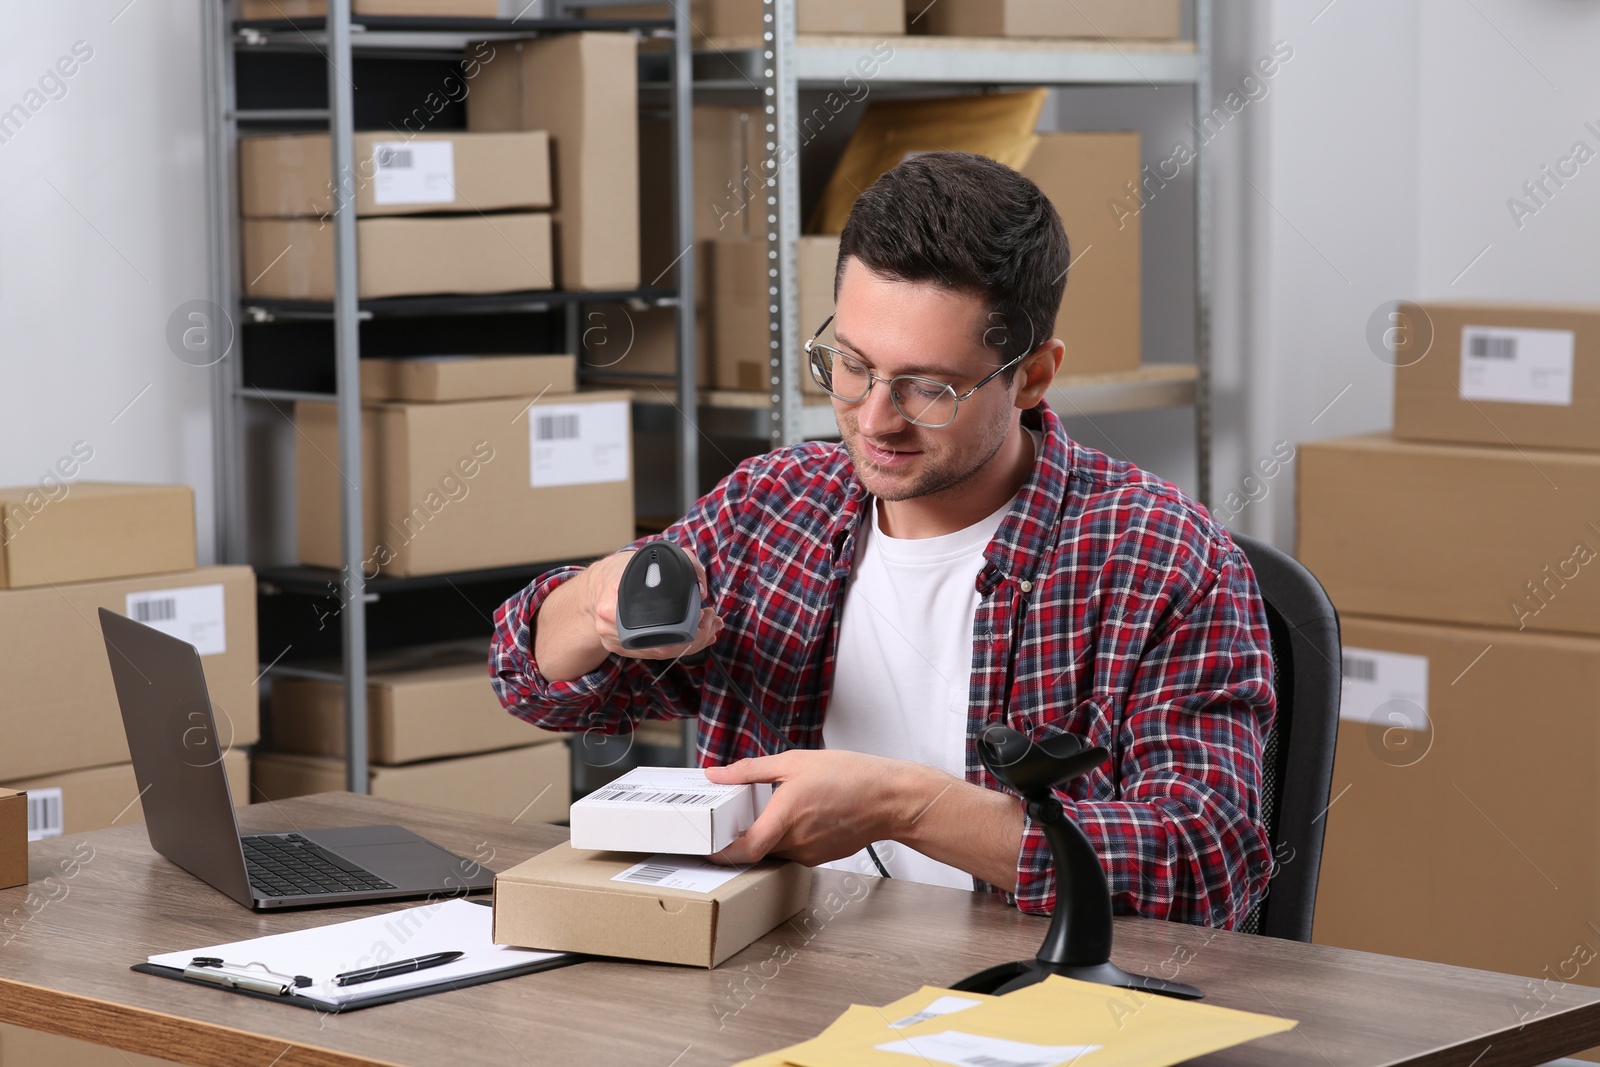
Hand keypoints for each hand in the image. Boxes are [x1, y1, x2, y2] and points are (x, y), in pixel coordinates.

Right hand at [586, 548, 722, 661]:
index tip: (703, 613)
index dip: (688, 627)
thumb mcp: (652, 555)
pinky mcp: (623, 649)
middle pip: (664, 647)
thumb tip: (700, 590)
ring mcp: (616, 643)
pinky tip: (698, 636)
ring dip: (693, 643)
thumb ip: (684, 562)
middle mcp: (612, 629)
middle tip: (712, 619)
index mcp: (613, 606)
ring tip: (710, 626)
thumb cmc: (623, 569)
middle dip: (697, 637)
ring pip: (663, 654)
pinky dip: (680, 646)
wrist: (596, 584)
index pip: (658, 629)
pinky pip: (656, 653)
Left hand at [704, 751, 934, 866]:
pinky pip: (792, 850)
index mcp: (785, 819)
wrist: (891, 798)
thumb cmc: (851, 777)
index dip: (719, 852)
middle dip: (741, 836)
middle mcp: (796, 843)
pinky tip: (798, 814)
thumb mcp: (794, 761)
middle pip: (755, 850)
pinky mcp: (821, 856)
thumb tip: (717, 774)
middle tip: (733, 815)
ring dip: (765, 835)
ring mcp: (809, 854)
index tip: (705, 846)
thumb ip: (750, 770)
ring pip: (774, 850)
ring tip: (773, 808)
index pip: (743, 850)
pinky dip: (786, 836)